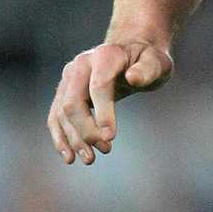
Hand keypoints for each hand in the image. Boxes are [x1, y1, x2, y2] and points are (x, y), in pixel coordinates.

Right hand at [47, 41, 172, 164]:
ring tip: (90, 159)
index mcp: (105, 56)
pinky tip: (69, 156)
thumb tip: (133, 79)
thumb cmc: (148, 60)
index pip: (99, 87)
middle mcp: (80, 65)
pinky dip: (60, 137)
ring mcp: (68, 78)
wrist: (130, 52)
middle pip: (73, 103)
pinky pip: (55, 116)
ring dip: (73, 139)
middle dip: (86, 131)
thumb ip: (148, 70)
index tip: (111, 137)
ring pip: (61, 113)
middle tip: (106, 149)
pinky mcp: (63, 91)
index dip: (103, 113)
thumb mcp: (157, 62)